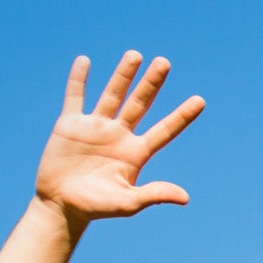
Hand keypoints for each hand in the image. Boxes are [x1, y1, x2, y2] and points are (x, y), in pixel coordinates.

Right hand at [33, 52, 205, 227]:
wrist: (62, 205)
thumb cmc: (97, 207)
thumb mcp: (128, 202)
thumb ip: (154, 195)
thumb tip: (185, 197)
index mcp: (136, 152)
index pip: (165, 130)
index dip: (182, 116)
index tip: (201, 100)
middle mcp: (119, 135)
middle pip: (140, 104)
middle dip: (152, 84)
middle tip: (165, 62)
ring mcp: (95, 127)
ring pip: (112, 95)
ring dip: (123, 75)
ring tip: (135, 55)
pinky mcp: (70, 125)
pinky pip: (75, 97)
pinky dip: (78, 80)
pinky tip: (85, 61)